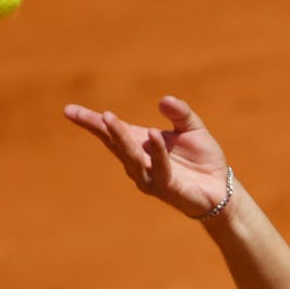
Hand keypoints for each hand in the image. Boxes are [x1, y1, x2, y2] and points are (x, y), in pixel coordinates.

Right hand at [64, 96, 229, 217]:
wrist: (221, 189)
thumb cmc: (202, 160)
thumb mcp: (192, 129)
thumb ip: (180, 113)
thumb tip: (164, 99)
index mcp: (140, 146)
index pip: (111, 132)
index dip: (91, 121)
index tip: (68, 110)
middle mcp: (140, 163)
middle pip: (114, 143)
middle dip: (99, 128)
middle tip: (85, 113)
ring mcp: (151, 178)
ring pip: (131, 157)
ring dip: (120, 137)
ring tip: (109, 118)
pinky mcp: (168, 189)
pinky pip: (160, 170)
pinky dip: (156, 153)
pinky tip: (153, 135)